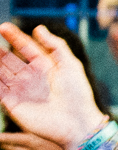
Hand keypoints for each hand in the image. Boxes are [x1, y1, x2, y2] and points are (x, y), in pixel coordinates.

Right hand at [0, 24, 108, 149]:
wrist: (75, 122)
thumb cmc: (78, 94)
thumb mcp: (70, 65)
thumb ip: (55, 45)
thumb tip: (38, 28)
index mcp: (46, 67)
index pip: (26, 48)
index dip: (15, 37)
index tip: (4, 26)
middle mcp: (31, 77)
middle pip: (9, 60)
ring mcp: (20, 90)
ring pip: (0, 72)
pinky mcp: (12, 103)